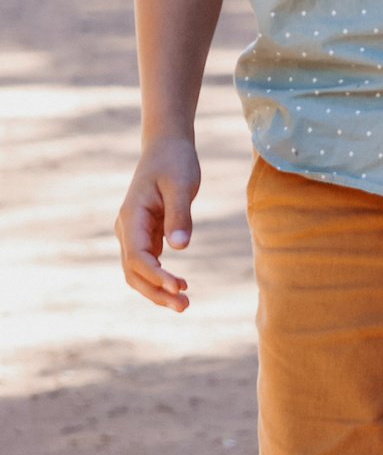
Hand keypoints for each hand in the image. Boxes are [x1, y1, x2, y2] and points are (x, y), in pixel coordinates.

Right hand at [115, 133, 200, 312]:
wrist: (167, 148)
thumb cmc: (175, 163)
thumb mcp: (182, 185)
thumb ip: (180, 216)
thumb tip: (179, 248)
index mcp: (132, 216)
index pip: (136, 255)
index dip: (155, 274)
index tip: (177, 286)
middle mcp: (127, 228)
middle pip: (133, 270)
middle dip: (155, 291)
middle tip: (184, 306)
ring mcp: (134, 233)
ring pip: (138, 270)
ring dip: (157, 289)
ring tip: (184, 303)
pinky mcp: (146, 233)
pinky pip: (148, 262)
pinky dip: (159, 278)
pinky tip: (178, 287)